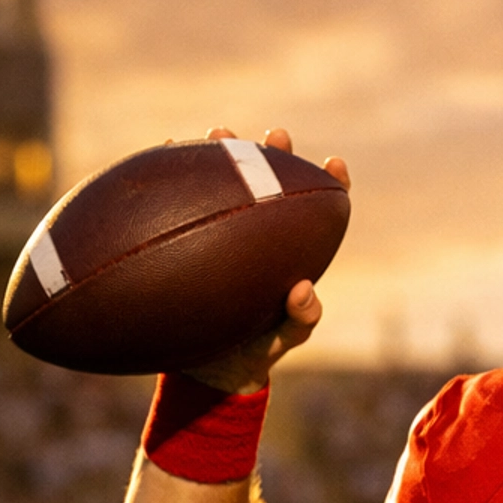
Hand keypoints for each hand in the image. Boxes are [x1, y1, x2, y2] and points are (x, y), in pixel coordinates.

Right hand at [180, 126, 350, 392]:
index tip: (335, 164)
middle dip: (275, 153)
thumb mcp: (283, 341)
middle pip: (271, 183)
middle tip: (277, 137)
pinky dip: (174, 179)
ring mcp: (221, 231)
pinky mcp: (187, 235)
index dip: (330, 184)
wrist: (208, 370)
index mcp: (292, 251)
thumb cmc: (257, 351)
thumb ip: (300, 321)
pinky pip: (180, 203)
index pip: (317, 211)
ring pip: (224, 183)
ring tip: (219, 133)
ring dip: (223, 154)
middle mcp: (259, 234)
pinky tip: (168, 152)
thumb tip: (305, 291)